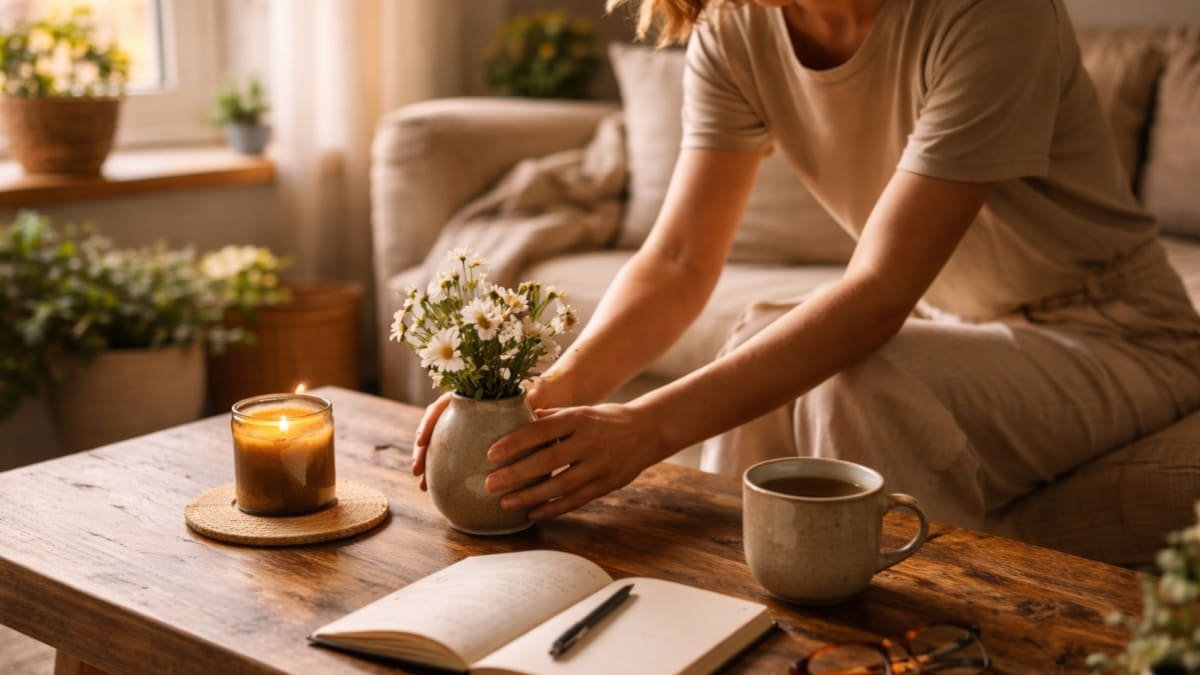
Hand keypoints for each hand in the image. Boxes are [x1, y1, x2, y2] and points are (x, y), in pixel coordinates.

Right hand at [411, 374, 573, 490]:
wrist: (550, 400)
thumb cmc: (544, 395)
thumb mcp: (537, 398)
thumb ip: (531, 405)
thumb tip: (534, 416)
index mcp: (475, 393)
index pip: (442, 404)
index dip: (429, 422)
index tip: (421, 442)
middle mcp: (466, 409)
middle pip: (435, 426)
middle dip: (422, 450)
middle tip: (417, 472)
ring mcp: (468, 425)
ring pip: (442, 443)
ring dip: (430, 464)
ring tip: (424, 487)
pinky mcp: (475, 440)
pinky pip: (457, 455)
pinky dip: (449, 471)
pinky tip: (447, 490)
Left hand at [482, 403, 667, 520]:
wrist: (648, 430)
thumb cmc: (606, 419)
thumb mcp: (581, 410)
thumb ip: (551, 418)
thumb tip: (517, 419)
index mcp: (580, 418)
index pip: (542, 430)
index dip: (515, 443)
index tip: (491, 454)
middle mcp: (590, 441)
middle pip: (548, 460)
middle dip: (516, 474)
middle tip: (490, 484)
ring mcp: (600, 465)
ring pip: (561, 485)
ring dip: (531, 496)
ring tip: (505, 503)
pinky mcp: (608, 484)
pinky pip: (577, 500)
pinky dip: (553, 508)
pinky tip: (533, 513)